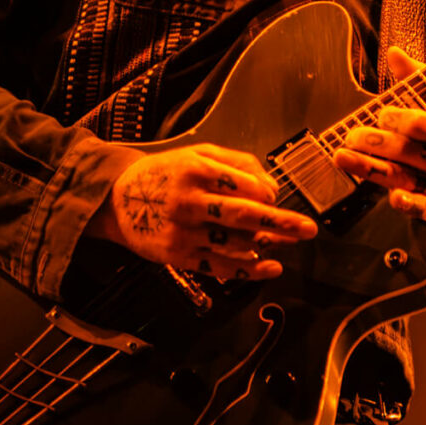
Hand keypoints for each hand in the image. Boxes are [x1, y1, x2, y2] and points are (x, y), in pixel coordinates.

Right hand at [87, 144, 318, 282]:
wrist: (116, 199)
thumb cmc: (165, 174)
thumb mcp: (197, 153)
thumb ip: (237, 163)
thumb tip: (271, 185)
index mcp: (196, 170)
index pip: (247, 185)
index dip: (268, 193)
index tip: (275, 196)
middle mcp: (189, 201)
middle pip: (245, 215)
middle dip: (281, 223)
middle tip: (309, 229)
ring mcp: (183, 231)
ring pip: (235, 243)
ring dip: (266, 246)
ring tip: (286, 244)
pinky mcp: (178, 256)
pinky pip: (220, 266)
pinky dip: (249, 271)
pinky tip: (270, 268)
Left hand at [333, 46, 425, 222]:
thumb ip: (421, 81)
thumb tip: (394, 52)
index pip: (423, 124)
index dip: (398, 118)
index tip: (381, 114)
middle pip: (407, 151)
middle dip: (375, 141)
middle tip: (352, 134)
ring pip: (403, 177)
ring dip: (369, 167)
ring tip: (341, 156)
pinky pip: (422, 209)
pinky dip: (408, 203)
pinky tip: (393, 196)